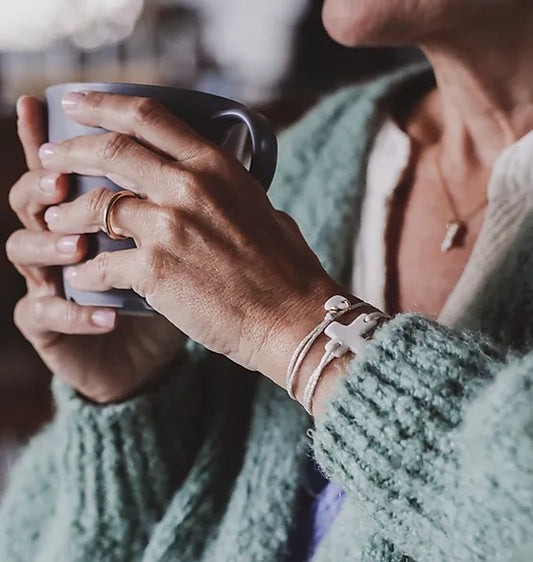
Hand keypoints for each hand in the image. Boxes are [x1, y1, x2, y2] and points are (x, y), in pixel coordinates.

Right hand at [6, 96, 185, 403]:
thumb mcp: (187, 238)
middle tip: (60, 178)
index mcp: (93, 211)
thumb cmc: (184, 286)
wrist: (172, 348)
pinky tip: (108, 315)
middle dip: (39, 183)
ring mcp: (51, 281)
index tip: (42, 103)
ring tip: (78, 247)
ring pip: (22, 248)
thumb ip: (179, 199)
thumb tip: (210, 151)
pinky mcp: (51, 326)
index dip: (46, 134)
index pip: (62, 166)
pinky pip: (44, 313)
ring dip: (48, 244)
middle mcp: (65, 238)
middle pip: (31, 199)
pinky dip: (74, 312)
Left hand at [39, 91, 344, 387]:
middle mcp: (189, 188)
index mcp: (216, 168)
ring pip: (95, 207)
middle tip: (48, 158)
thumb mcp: (263, 211)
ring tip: (54, 221)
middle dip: (69, 151)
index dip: (102, 105)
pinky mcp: (155, 270)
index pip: (148, 117)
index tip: (75, 104)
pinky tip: (83, 278)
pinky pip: (102, 263)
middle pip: (111, 152)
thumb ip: (230, 193)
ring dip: (66, 214)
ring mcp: (169, 227)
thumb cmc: (285, 271)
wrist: (291, 319)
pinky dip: (86, 271)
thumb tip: (217, 189)